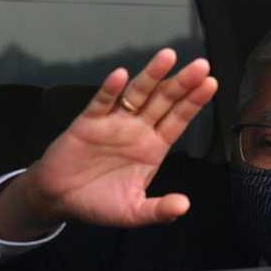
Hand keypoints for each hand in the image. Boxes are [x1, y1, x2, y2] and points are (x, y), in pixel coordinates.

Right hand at [0, 49, 217, 239]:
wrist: (59, 200)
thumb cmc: (97, 203)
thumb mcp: (132, 212)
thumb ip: (158, 211)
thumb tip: (183, 206)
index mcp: (152, 148)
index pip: (178, 120)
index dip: (193, 102)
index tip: (211, 85)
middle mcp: (136, 130)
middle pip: (163, 101)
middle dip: (182, 83)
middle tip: (201, 67)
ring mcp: (113, 123)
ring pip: (137, 94)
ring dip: (151, 75)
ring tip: (168, 57)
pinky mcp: (87, 123)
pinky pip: (101, 103)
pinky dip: (110, 90)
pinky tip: (121, 76)